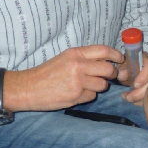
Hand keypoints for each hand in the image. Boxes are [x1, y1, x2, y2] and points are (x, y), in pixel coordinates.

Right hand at [0, 45, 124, 116]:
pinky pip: (92, 96)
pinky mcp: (75, 96)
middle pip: (108, 69)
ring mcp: (77, 82)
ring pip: (102, 85)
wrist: (27, 88)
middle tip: (108, 76)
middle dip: (111, 74)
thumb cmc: (46, 73)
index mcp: (75, 53)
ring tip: (85, 85)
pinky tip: (76, 93)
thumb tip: (106, 60)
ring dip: (98, 86)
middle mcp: (78, 66)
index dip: (116, 55)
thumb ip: (84, 58)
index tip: (120, 59)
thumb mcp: (64, 59)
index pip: (104, 50)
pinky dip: (87, 96)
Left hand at [116, 52, 147, 103]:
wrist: (130, 68)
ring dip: (140, 98)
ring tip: (128, 98)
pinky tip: (133, 101)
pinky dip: (142, 101)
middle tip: (129, 97)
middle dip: (141, 93)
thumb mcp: (123, 64)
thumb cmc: (128, 64)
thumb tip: (122, 75)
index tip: (135, 85)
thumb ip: (123, 69)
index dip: (144, 77)